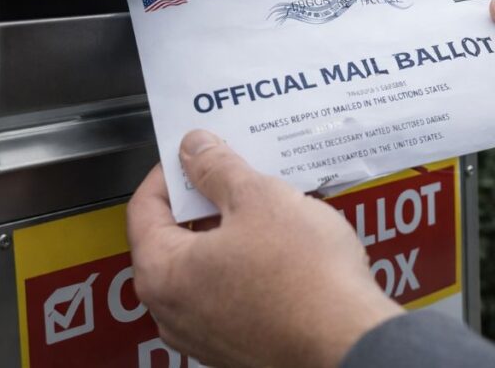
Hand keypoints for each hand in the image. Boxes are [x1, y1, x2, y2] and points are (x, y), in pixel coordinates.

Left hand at [127, 130, 401, 367]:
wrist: (350, 342)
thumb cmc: (304, 277)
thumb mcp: (258, 198)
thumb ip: (217, 168)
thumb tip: (194, 148)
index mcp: (163, 273)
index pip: (144, 207)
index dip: (171, 172)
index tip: (198, 154)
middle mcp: (173, 313)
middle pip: (175, 239)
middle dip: (206, 201)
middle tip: (237, 173)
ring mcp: (205, 336)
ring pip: (206, 268)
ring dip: (231, 233)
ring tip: (268, 207)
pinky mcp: (239, 346)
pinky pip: (231, 293)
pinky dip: (247, 265)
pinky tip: (283, 247)